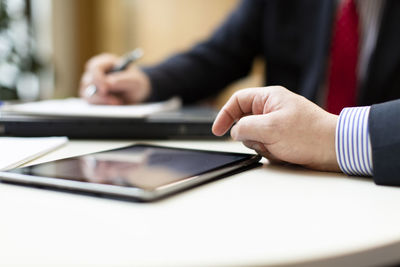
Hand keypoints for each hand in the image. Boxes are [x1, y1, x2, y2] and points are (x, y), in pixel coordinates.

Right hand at [79, 53, 150, 104]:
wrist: (137, 94)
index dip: (98, 78)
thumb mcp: (134, 80)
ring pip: (87, 95)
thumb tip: (107, 84)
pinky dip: (103, 107)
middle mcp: (95, 73)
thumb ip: (122, 80)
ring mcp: (92, 86)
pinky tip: (114, 107)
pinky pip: (91, 105)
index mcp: (105, 62)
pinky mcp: (93, 98)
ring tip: (119, 104)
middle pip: (88, 82)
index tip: (105, 89)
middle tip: (117, 102)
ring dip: (102, 102)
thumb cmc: (136, 82)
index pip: (94, 67)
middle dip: (101, 94)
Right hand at [212, 86, 339, 171]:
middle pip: (245, 121)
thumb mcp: (270, 128)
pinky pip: (266, 145)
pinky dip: (271, 151)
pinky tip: (285, 153)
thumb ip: (245, 128)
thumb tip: (235, 132)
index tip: (217, 131)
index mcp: (269, 98)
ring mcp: (278, 123)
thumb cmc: (308, 134)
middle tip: (264, 141)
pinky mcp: (283, 137)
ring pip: (254, 136)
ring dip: (262, 146)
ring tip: (279, 147)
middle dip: (251, 136)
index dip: (224, 115)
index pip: (238, 101)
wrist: (335, 149)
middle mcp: (272, 108)